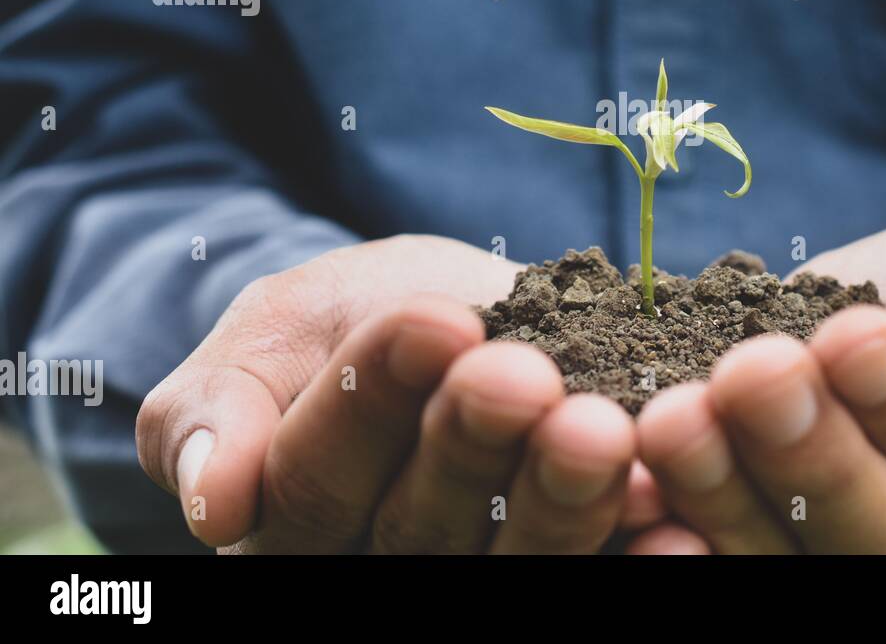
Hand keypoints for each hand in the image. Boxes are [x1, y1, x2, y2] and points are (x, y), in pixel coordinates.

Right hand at [137, 234, 676, 552]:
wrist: (436, 326)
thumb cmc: (336, 329)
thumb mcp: (270, 337)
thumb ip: (218, 409)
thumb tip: (214, 503)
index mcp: (292, 525)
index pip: (316, 471)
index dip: (373, 394)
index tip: (435, 318)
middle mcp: (385, 565)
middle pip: (421, 523)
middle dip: (474, 441)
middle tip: (521, 376)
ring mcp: (483, 567)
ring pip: (518, 555)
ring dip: (563, 497)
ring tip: (601, 430)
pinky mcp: (566, 556)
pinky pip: (598, 565)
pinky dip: (637, 538)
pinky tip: (670, 503)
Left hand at [636, 220, 885, 552]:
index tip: (854, 337)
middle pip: (861, 532)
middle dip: (806, 454)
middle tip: (753, 378)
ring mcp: (803, 546)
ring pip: (765, 550)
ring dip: (713, 489)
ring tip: (669, 419)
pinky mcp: (727, 528)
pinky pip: (694, 545)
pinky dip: (654, 521)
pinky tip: (620, 483)